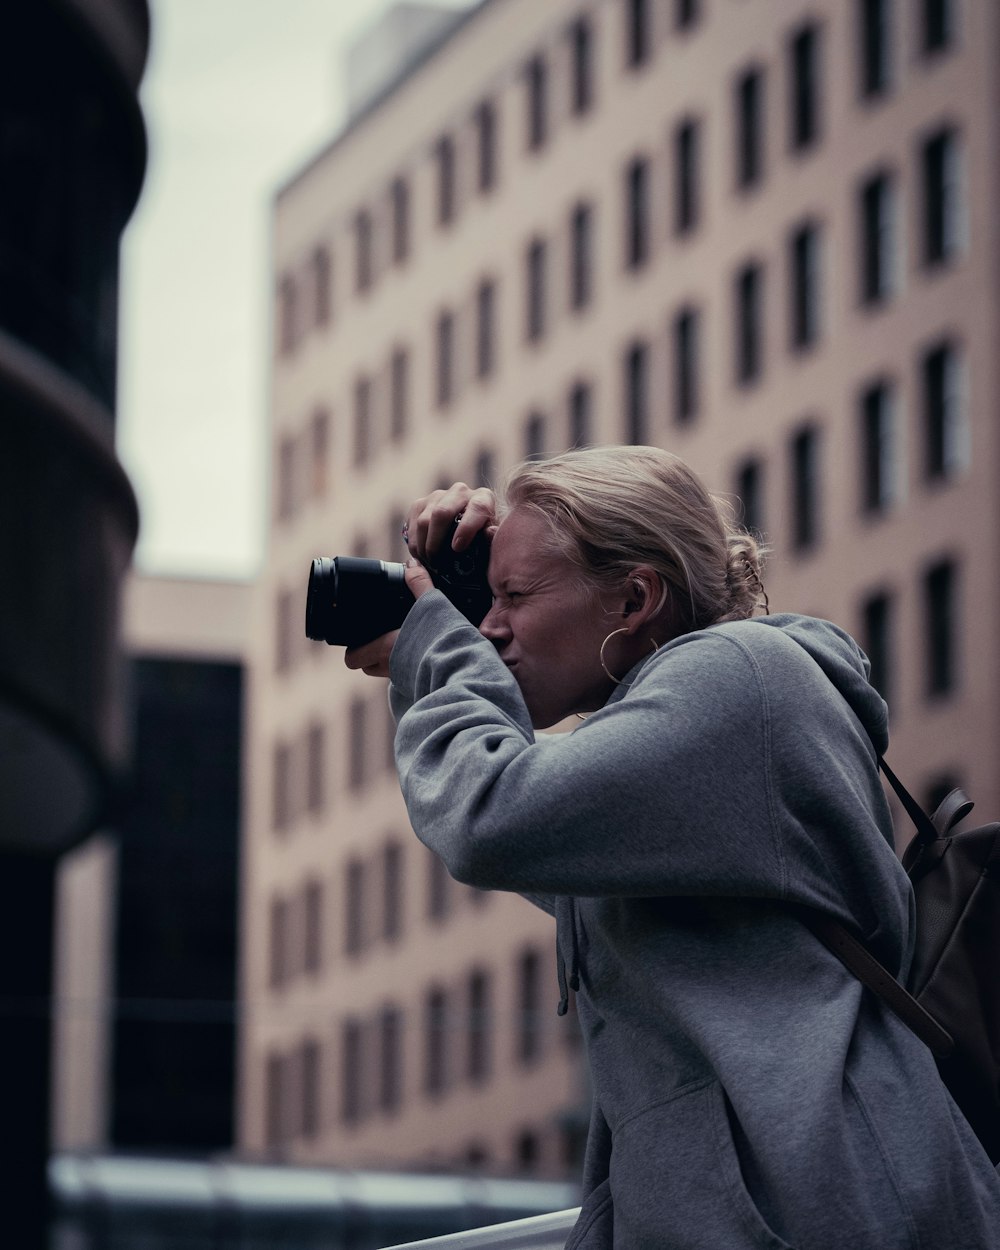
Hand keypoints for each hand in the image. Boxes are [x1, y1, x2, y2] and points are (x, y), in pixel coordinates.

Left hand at [342, 560, 433, 677]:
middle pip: (367, 667)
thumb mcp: (431, 605)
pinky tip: (422, 655)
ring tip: (403, 645)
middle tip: (379, 638)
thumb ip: (419, 583)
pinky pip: (406, 678)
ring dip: (389, 662)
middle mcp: (391, 668)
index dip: (353, 650)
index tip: (359, 639)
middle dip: (369, 656)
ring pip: (386, 673)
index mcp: (385, 648)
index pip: (353, 659)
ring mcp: (405, 680)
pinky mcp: (420, 685)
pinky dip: (409, 668)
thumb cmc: (443, 640)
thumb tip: (411, 564)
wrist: (464, 668)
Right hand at [404, 483, 497, 562]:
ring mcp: (438, 496)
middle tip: (437, 564)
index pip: (477, 507)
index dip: (466, 528)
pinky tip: (422, 556)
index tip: (457, 548)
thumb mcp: (491, 543)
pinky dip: (415, 544)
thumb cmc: (482, 541)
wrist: (466, 534)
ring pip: (424, 521)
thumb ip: (491, 539)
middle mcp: (460, 492)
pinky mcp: (420, 504)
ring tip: (430, 564)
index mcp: (483, 498)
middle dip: (437, 542)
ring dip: (424, 547)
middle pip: (442, 513)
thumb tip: (490, 531)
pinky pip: (412, 525)